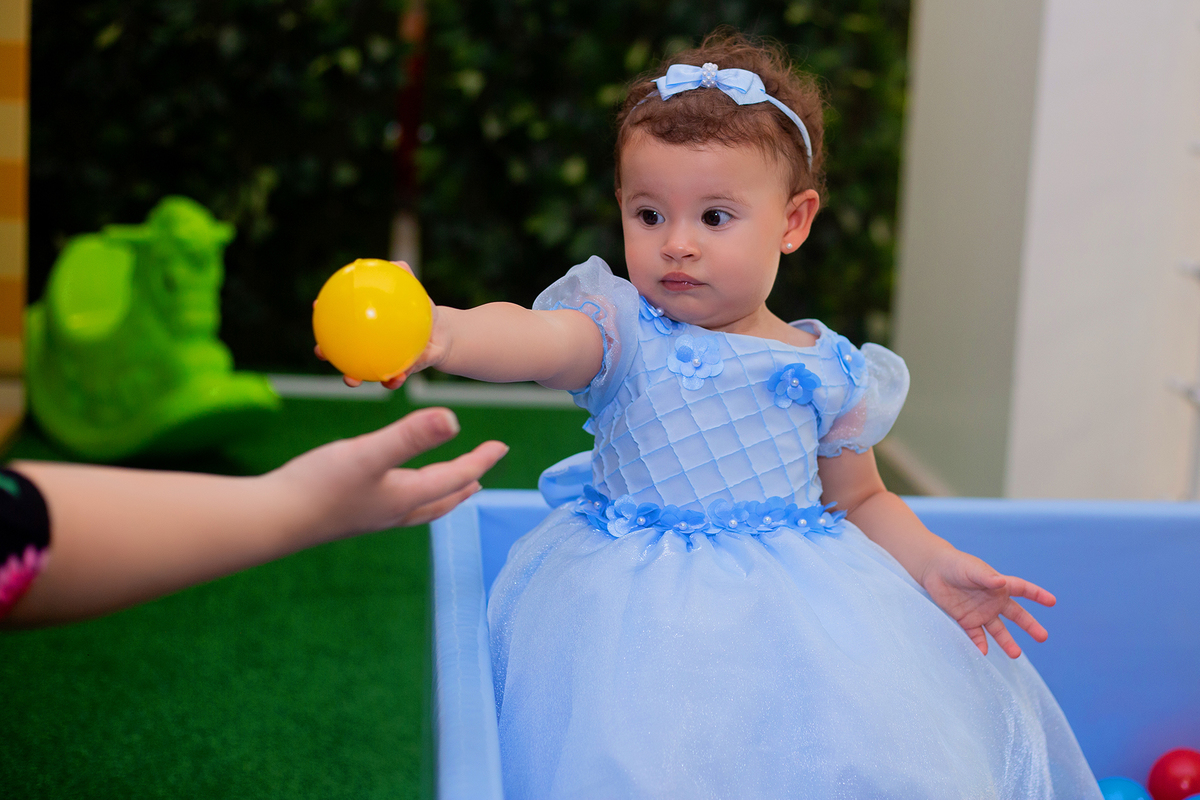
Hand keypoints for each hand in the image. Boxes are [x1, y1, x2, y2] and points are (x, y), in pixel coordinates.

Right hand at [268, 407, 507, 542]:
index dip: (480, 460)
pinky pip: (391, 505)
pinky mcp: (346, 515)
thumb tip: (454, 418)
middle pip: (441, 500)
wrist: (271, 521)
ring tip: (446, 488)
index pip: (455, 477)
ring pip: (417, 507)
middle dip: (464, 485)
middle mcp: (392, 511)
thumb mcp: (369, 453)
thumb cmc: (319, 485)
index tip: (502, 446)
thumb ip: (410, 435)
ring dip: (437, 495)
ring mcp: (369, 516)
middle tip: (482, 477)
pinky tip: (388, 487)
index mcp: (405, 496)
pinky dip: (405, 494)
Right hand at [312, 260, 448, 389]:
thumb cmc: (422, 308)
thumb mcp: (415, 291)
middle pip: (338, 350)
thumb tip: (395, 263)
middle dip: (326, 352)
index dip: (324, 313)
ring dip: (352, 377)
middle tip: (320, 351)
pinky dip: (392, 380)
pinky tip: (395, 379)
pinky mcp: (397, 373)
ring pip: (360, 372)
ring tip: (351, 380)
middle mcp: (366, 344)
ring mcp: (379, 361)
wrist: (441, 333)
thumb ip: (404, 275)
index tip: (316, 306)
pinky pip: (392, 379)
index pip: (338, 319)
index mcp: (365, 324)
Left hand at [919, 548, 1055, 657]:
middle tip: (1043, 637)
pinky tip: (983, 652)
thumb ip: (987, 577)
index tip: (1052, 602)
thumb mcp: (972, 569)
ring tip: (1016, 655)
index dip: (1037, 595)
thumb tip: (1001, 582)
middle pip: (1016, 615)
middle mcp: (993, 601)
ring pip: (999, 630)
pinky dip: (980, 644)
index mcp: (999, 586)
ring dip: (1007, 642)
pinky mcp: (966, 620)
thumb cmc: (956, 565)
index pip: (1023, 590)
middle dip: (1030, 626)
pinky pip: (976, 635)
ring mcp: (981, 612)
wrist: (933, 571)